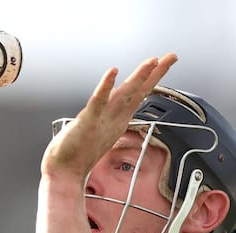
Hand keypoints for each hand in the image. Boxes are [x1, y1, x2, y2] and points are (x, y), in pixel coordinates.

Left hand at [41, 53, 177, 181]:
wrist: (64, 173)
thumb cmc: (75, 156)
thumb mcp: (95, 135)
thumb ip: (103, 124)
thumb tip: (107, 115)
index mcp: (117, 121)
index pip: (138, 95)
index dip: (151, 79)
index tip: (162, 64)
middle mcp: (114, 119)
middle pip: (139, 91)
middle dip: (156, 73)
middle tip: (171, 57)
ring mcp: (103, 120)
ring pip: (124, 94)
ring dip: (139, 77)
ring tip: (152, 61)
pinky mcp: (88, 121)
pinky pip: (98, 100)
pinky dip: (106, 85)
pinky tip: (112, 72)